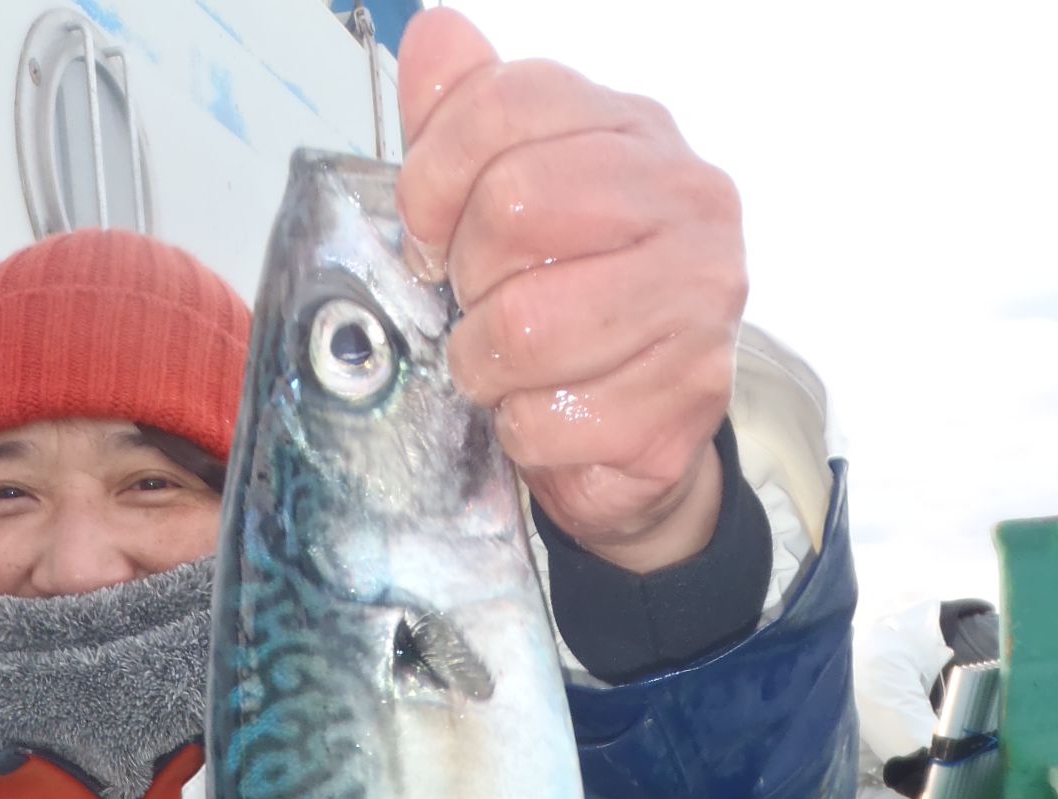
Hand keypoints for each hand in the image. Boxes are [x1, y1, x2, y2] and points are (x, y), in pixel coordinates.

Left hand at [396, 11, 746, 572]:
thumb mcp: (509, 197)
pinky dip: (521, 431)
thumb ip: (466, 118)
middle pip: (512, 207)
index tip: (428, 234)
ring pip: (526, 325)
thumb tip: (432, 37)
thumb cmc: (567, 305)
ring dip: (483, 366)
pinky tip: (546, 415)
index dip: (434, 178)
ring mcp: (699, 302)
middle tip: (477, 307)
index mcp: (637, 132)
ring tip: (503, 370)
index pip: (505, 106)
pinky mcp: (685, 399)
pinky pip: (548, 418)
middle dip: (465, 278)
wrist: (636, 429)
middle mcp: (687, 202)